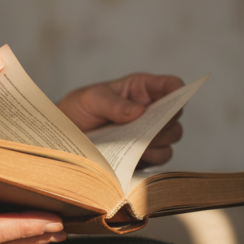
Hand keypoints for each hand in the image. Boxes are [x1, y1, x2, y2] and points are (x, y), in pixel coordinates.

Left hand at [57, 73, 184, 166]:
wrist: (65, 135)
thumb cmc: (79, 109)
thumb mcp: (92, 99)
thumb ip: (114, 104)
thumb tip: (139, 112)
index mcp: (140, 89)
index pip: (170, 85)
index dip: (178, 91)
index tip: (174, 101)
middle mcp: (149, 110)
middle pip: (175, 115)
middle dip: (166, 122)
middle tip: (148, 129)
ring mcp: (148, 132)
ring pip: (172, 137)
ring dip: (160, 141)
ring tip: (139, 144)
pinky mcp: (144, 152)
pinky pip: (161, 156)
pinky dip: (153, 157)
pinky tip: (136, 156)